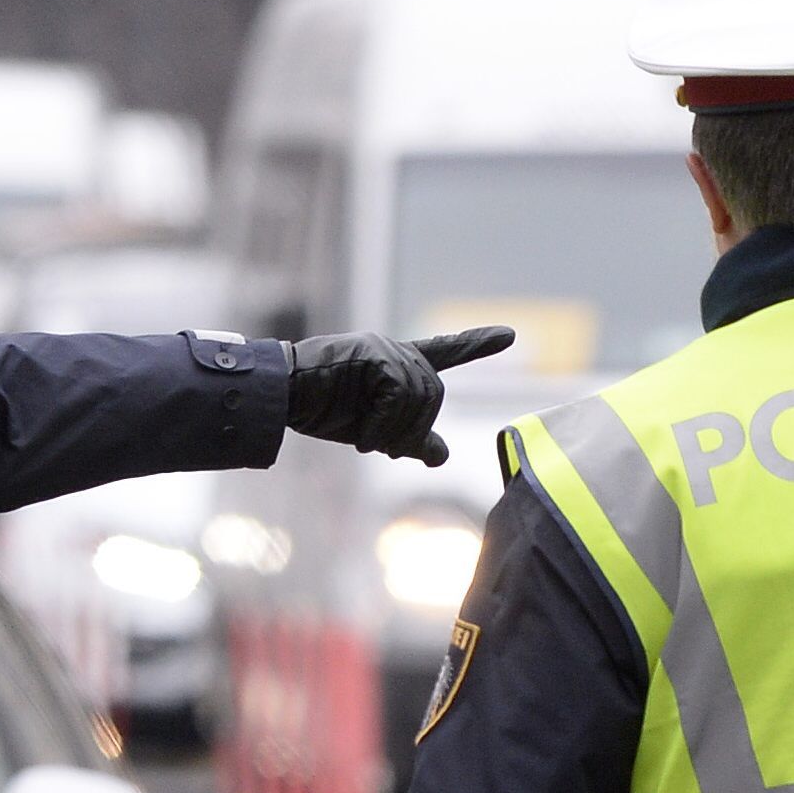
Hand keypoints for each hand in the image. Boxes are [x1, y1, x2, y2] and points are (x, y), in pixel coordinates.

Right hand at [282, 326, 520, 464]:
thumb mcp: (373, 429)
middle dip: (413, 430)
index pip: (447, 351)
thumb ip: (409, 438)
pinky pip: (397, 396)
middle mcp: (398, 352)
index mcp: (400, 363)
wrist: (284, 396)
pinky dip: (382, 425)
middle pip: (435, 394)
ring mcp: (387, 351)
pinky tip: (362, 437)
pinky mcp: (374, 355)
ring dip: (393, 432)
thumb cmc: (322, 409)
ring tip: (365, 442)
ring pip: (418, 398)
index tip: (509, 335)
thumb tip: (442, 457)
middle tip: (380, 448)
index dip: (477, 344)